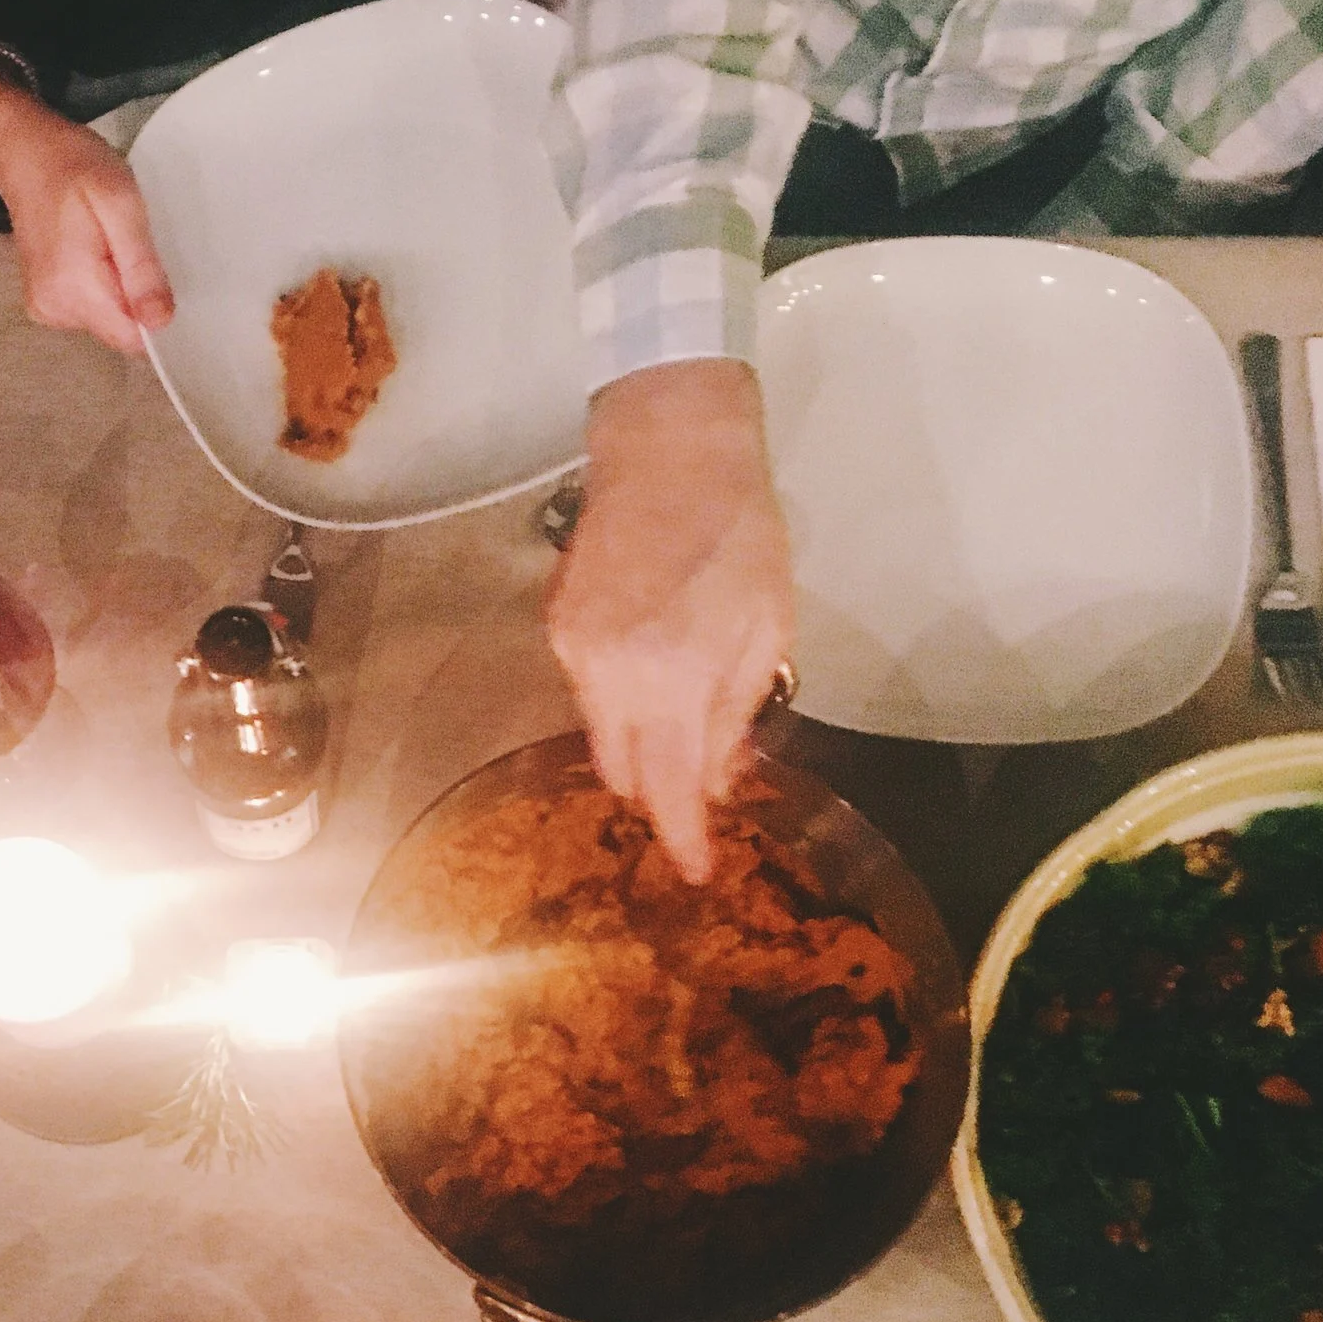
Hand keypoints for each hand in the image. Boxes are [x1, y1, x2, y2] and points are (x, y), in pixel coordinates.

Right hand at [0, 104, 172, 354]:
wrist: (25, 153)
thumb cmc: (74, 168)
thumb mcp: (122, 205)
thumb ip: (140, 266)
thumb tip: (159, 322)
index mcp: (74, 290)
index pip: (131, 338)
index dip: (153, 313)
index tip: (153, 273)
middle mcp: (55, 309)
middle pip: (119, 329)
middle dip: (134, 294)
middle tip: (125, 244)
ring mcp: (45, 308)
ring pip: (106, 320)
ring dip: (118, 287)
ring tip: (106, 241)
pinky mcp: (43, 302)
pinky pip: (89, 309)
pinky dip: (100, 286)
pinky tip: (93, 249)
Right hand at [546, 358, 793, 881]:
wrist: (668, 451)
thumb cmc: (737, 535)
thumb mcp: (766, 628)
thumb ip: (737, 711)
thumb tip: (718, 779)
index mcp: (671, 679)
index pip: (671, 788)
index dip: (683, 837)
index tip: (696, 870)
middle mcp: (609, 677)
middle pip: (625, 772)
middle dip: (661, 790)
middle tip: (703, 785)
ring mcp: (572, 652)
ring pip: (602, 733)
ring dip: (641, 740)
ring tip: (684, 708)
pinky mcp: (556, 627)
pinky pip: (587, 690)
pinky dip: (620, 697)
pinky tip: (652, 661)